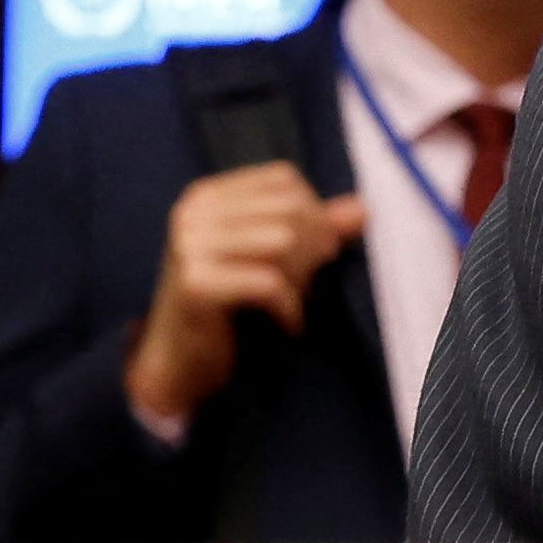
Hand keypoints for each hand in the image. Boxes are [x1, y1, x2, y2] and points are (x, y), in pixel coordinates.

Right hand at [125, 162, 365, 426]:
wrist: (180, 362)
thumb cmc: (227, 307)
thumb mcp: (267, 258)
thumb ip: (313, 229)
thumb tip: (362, 208)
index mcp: (207, 196)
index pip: (284, 179)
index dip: (315, 213)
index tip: (319, 251)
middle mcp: (194, 214)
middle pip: (289, 209)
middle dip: (314, 248)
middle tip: (310, 282)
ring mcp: (190, 246)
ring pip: (284, 241)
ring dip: (301, 278)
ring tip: (293, 301)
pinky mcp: (195, 285)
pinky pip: (268, 283)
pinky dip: (289, 306)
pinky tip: (287, 322)